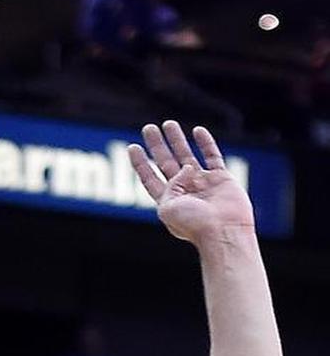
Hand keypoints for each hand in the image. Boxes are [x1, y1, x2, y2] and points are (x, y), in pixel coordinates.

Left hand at [128, 121, 254, 244]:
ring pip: (187, 156)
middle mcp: (184, 190)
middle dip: (156, 145)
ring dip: (177, 140)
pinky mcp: (222, 179)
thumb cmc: (193, 224)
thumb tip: (185, 167)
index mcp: (168, 200)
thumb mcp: (168, 206)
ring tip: (168, 123)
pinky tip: (198, 130)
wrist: (223, 231)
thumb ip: (171, 185)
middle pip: (166, 162)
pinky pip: (213, 156)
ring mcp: (203, 183)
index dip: (140, 162)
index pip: (150, 177)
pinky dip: (206, 143)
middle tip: (148, 128)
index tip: (132, 147)